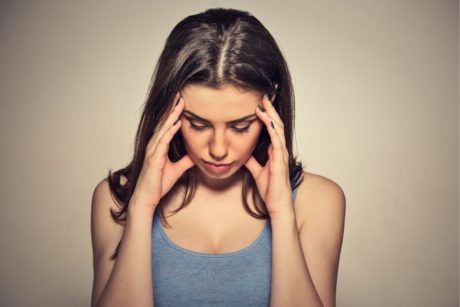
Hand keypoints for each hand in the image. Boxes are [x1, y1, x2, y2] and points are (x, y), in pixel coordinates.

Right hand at [131, 93, 194, 212]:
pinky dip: (170, 131)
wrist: (147, 198)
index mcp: (158, 146)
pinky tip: (177, 123)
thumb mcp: (177, 169)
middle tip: (180, 94)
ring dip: (172, 115)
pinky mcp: (154, 158)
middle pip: (164, 122)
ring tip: (180, 102)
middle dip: (172, 108)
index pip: (167, 125)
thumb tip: (196, 155)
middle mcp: (154, 145)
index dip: (174, 113)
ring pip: (163, 128)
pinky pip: (163, 141)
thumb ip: (185, 161)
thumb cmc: (158, 184)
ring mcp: (152, 150)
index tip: (182, 101)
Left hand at [244, 94, 292, 217]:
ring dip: (270, 115)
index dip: (267, 115)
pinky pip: (277, 142)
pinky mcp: (280, 162)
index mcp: (275, 150)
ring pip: (277, 130)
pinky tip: (267, 121)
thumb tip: (242, 153)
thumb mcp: (256, 171)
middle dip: (270, 109)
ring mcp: (281, 155)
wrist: (276, 205)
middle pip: (276, 124)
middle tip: (263, 95)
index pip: (272, 128)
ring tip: (263, 103)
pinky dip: (272, 131)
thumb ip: (251, 161)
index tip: (259, 102)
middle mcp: (280, 150)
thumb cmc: (270, 189)